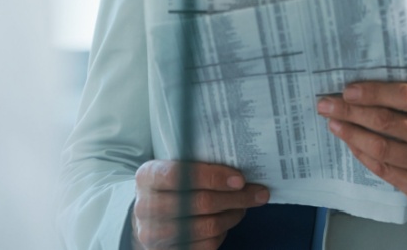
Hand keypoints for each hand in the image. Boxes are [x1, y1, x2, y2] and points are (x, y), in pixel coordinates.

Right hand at [131, 160, 268, 249]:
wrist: (150, 217)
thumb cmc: (173, 186)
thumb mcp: (177, 167)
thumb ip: (202, 164)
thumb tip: (243, 173)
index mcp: (148, 177)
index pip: (180, 174)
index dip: (213, 177)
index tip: (240, 180)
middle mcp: (146, 206)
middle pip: (200, 203)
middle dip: (236, 198)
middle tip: (259, 193)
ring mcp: (154, 233)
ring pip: (207, 226)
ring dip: (233, 216)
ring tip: (244, 207)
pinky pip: (205, 245)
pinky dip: (222, 234)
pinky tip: (226, 223)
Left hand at [317, 81, 406, 220]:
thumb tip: (378, 80)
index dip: (375, 92)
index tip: (350, 89)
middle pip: (388, 123)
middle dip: (352, 111)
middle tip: (328, 104)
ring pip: (381, 148)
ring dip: (352, 133)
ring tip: (334, 122)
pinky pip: (382, 169)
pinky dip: (362, 154)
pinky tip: (351, 142)